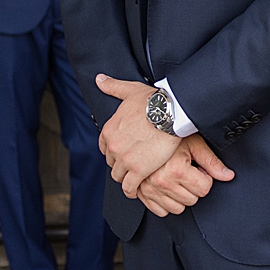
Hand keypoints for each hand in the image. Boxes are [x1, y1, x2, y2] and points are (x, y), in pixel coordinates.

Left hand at [95, 74, 180, 198]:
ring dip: (126, 178)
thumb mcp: (130, 90)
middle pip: (111, 162)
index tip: (122, 152)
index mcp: (110, 129)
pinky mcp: (139, 170)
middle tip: (131, 165)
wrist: (170, 112)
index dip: (113, 150)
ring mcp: (125, 159)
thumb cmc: (153, 100)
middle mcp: (113, 146)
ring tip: (135, 179)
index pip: (104, 147)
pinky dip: (132, 190)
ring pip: (119, 176)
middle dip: (120, 164)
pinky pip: (130, 187)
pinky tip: (136, 190)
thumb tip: (99, 79)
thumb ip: (112, 87)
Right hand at [137, 134, 235, 216]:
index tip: (198, 168)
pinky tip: (167, 187)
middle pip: (192, 200)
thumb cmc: (170, 134)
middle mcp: (162, 181)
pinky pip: (161, 211)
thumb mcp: (195, 144)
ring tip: (177, 178)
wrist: (149, 128)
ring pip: (177, 209)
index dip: (205, 178)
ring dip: (180, 196)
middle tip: (187, 171)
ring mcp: (150, 189)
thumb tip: (228, 176)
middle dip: (193, 187)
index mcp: (176, 169)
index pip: (204, 189)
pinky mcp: (142, 194)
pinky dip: (166, 202)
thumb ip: (212, 162)